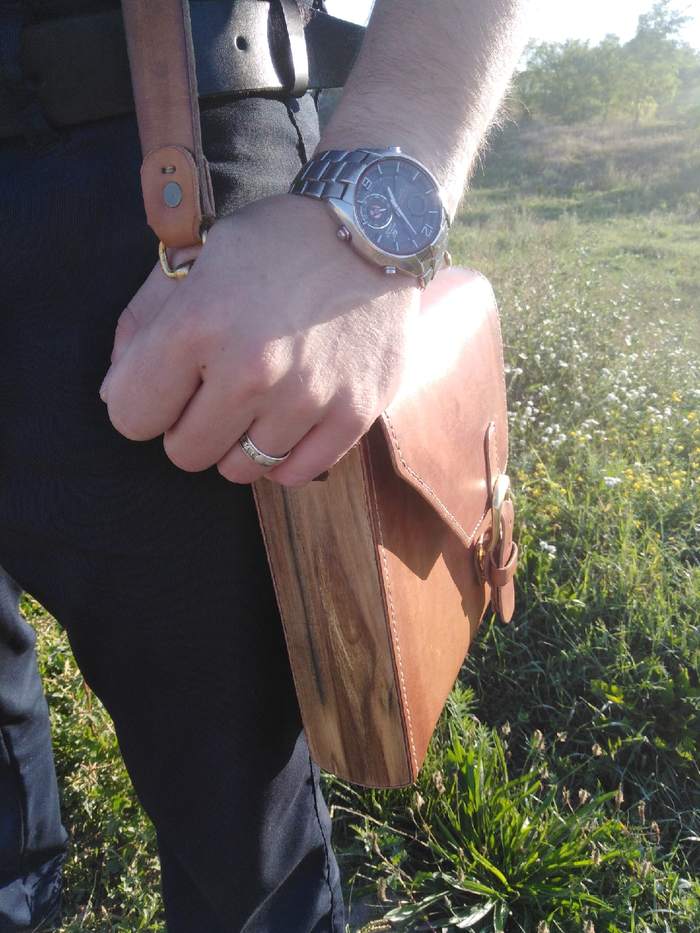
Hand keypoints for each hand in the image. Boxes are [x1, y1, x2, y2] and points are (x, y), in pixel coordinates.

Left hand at [100, 194, 418, 485]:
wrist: (377, 230)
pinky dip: (284, 456)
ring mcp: (306, 397)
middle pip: (184, 453)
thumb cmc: (279, 243)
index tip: (165, 388)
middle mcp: (250, 370)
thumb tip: (114, 390)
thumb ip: (143, 322)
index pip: (130, 414)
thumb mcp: (197, 258)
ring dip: (239, 441)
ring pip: (240, 469)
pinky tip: (288, 420)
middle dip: (188, 427)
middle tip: (214, 392)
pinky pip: (295, 474)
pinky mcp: (353, 414)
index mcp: (198, 325)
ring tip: (258, 400)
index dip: (140, 404)